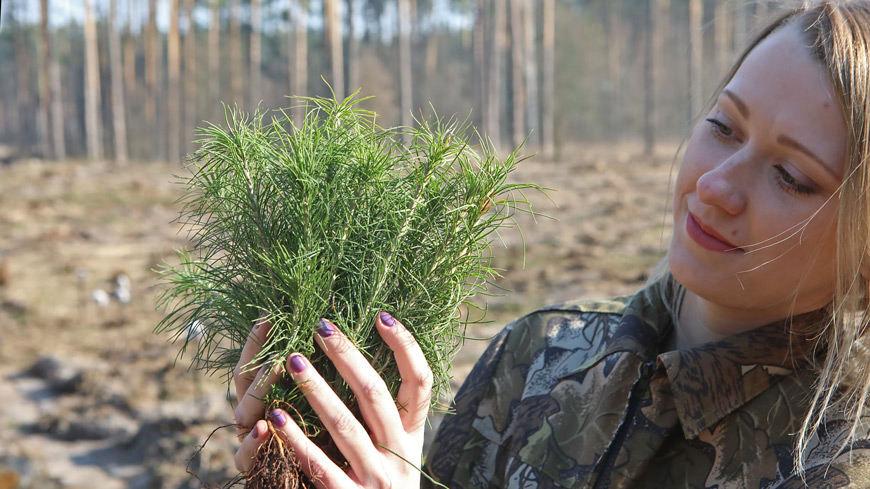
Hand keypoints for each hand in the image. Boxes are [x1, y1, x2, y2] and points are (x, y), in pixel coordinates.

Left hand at [232, 312, 432, 488]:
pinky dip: (298, 440)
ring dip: (318, 390)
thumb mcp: (397, 451)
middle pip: (377, 395)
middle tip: (321, 327)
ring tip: (293, 360)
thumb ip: (388, 416)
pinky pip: (321, 466)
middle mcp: (399, 454)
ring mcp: (377, 479)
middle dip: (348, 357)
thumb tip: (363, 358)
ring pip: (347, 426)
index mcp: (412, 435)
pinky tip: (277, 417)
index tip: (382, 316)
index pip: (421, 382)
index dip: (406, 347)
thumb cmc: (384, 484)